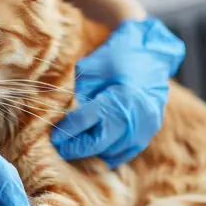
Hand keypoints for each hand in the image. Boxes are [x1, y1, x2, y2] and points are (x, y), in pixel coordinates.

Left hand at [51, 18, 184, 168]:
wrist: (151, 54)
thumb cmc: (115, 57)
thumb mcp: (91, 69)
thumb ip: (77, 93)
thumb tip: (59, 116)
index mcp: (120, 96)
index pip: (87, 120)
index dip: (67, 130)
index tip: (53, 137)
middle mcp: (136, 115)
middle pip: (100, 143)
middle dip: (77, 147)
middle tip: (61, 147)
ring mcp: (146, 126)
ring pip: (112, 151)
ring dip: (92, 150)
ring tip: (76, 144)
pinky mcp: (150, 131)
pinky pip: (125, 152)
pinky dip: (108, 151)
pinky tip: (96, 145)